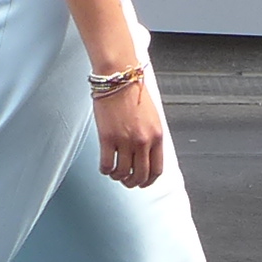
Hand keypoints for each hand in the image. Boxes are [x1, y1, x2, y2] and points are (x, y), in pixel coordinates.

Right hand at [93, 74, 164, 189]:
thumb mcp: (152, 118)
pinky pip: (106, 164)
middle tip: (126, 181)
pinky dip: (105, 170)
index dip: (149, 181)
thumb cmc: (133, 93)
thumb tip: (147, 156)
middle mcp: (143, 141)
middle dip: (133, 183)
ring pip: (122, 173)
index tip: (142, 183)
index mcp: (157, 136)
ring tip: (114, 173)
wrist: (119, 78)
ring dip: (118, 177)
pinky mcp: (107, 138)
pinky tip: (105, 167)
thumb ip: (152, 137)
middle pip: (140, 175)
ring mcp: (125, 141)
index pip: (156, 169)